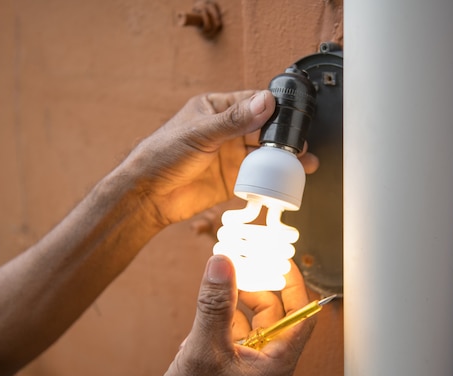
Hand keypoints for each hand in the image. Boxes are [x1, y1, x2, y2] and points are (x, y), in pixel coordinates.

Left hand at [120, 90, 318, 225]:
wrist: (148, 196)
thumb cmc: (162, 155)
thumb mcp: (200, 132)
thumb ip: (234, 120)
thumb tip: (265, 102)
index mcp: (217, 109)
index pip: (253, 102)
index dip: (274, 107)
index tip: (293, 114)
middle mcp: (227, 132)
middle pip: (264, 129)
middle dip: (285, 135)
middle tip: (301, 142)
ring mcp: (230, 156)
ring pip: (265, 154)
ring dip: (285, 157)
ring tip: (304, 161)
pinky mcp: (233, 180)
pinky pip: (259, 177)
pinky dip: (274, 178)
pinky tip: (287, 179)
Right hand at [152, 255, 314, 375]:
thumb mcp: (204, 350)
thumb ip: (215, 306)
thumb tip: (223, 265)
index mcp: (276, 363)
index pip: (300, 314)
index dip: (293, 284)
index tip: (281, 260)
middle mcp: (268, 363)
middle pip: (274, 313)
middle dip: (257, 288)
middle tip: (241, 266)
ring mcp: (249, 364)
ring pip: (251, 321)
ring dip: (234, 304)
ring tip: (216, 291)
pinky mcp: (232, 365)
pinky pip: (233, 333)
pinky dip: (220, 321)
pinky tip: (201, 323)